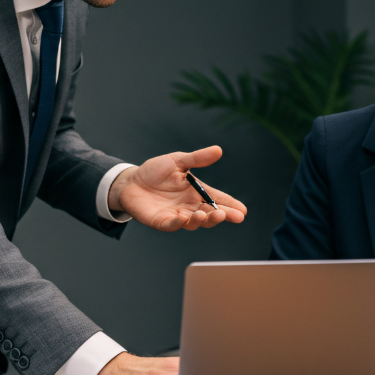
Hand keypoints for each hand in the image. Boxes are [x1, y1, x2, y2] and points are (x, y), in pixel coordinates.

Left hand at [108, 146, 247, 230]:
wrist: (131, 181)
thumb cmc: (155, 171)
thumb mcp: (178, 161)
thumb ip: (197, 158)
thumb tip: (218, 150)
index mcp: (196, 192)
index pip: (217, 200)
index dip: (231, 206)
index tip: (243, 211)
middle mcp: (189, 206)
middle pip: (209, 214)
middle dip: (221, 216)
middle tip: (231, 215)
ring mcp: (176, 215)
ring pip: (193, 222)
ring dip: (202, 220)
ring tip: (206, 213)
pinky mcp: (161, 221)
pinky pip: (172, 225)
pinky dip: (179, 223)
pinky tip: (184, 219)